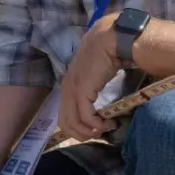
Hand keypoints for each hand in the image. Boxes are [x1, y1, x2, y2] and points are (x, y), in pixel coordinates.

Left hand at [58, 17, 120, 140]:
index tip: (95, 130)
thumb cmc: (106, 55)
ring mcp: (72, 89)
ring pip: (73, 122)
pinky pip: (86, 115)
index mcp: (67, 86)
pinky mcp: (82, 90)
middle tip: (99, 134)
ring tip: (107, 128)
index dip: (77, 128)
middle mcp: (66, 89)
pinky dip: (97, 124)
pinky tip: (109, 122)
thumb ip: (91, 87)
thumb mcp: (94, 75)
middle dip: (82, 134)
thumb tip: (97, 104)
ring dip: (91, 131)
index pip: (64, 115)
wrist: (110, 40)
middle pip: (65, 123)